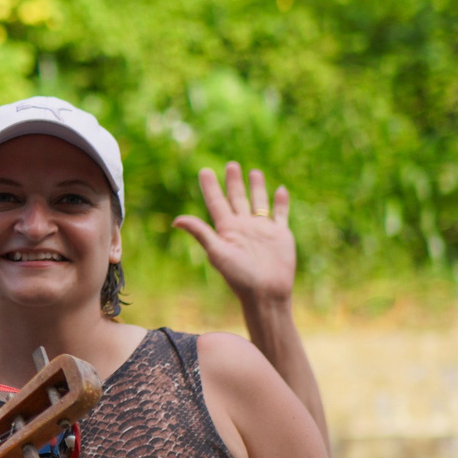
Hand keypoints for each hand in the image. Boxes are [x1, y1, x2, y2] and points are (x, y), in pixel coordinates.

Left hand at [174, 163, 296, 308]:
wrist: (266, 292)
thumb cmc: (239, 276)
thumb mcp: (218, 252)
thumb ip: (201, 233)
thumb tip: (176, 220)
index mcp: (226, 229)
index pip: (216, 202)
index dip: (210, 187)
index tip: (204, 170)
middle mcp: (243, 226)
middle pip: (237, 198)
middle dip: (233, 181)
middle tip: (230, 164)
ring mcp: (262, 229)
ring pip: (258, 202)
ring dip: (256, 187)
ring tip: (254, 171)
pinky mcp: (280, 234)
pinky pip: (280, 214)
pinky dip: (281, 202)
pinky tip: (280, 190)